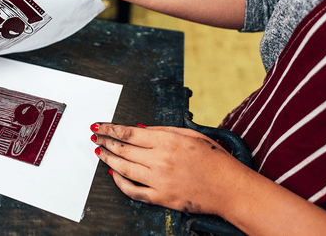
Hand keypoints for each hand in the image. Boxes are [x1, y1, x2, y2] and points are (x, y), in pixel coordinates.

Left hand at [90, 123, 247, 216]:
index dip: (110, 129)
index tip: (100, 126)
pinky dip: (120, 182)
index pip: (128, 133)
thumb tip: (138, 128)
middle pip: (122, 149)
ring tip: (98, 152)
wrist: (230, 188)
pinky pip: (133, 191)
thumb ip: (162, 130)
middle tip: (95, 137)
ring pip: (123, 168)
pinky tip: (113, 175)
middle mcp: (160, 160)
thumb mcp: (190, 135)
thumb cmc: (215, 160)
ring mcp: (159, 180)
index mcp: (167, 141)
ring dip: (107, 159)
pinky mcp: (161, 197)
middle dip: (105, 142)